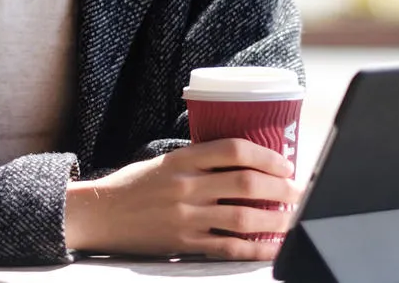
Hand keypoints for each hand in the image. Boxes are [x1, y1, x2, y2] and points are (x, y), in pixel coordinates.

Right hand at [64, 138, 303, 260]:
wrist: (100, 214)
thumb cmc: (133, 185)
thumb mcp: (164, 163)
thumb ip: (198, 161)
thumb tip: (243, 163)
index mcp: (182, 160)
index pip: (234, 150)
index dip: (266, 156)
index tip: (285, 164)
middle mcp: (186, 186)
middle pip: (246, 184)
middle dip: (281, 189)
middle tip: (297, 192)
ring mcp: (186, 216)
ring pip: (244, 217)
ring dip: (276, 219)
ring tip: (292, 219)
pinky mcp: (184, 243)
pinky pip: (228, 247)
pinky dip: (255, 249)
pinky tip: (272, 247)